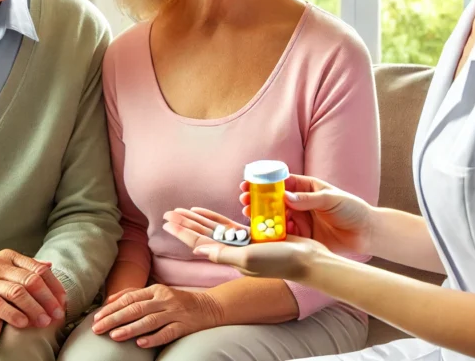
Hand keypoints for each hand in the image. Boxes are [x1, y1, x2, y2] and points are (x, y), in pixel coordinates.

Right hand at [0, 249, 66, 342]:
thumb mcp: (5, 278)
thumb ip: (26, 271)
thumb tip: (50, 266)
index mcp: (8, 258)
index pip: (38, 269)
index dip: (53, 287)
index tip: (63, 303)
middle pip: (30, 280)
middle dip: (47, 299)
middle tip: (57, 315)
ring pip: (16, 292)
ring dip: (33, 309)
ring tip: (43, 322)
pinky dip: (12, 314)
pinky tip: (22, 323)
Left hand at [90, 284, 223, 347]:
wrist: (209, 307)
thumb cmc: (178, 301)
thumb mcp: (157, 293)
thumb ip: (135, 294)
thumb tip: (109, 300)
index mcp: (156, 290)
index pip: (129, 298)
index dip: (111, 307)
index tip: (96, 317)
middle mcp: (164, 299)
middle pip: (136, 309)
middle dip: (114, 318)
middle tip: (97, 328)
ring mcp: (175, 313)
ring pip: (149, 320)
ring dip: (130, 328)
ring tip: (114, 336)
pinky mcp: (184, 326)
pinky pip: (167, 332)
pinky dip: (153, 338)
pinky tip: (141, 344)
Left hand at [162, 207, 329, 280]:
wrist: (308, 262)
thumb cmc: (281, 262)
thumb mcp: (249, 259)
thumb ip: (224, 253)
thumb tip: (198, 248)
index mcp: (230, 258)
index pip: (200, 243)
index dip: (182, 232)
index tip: (166, 222)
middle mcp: (233, 252)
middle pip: (203, 234)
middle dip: (185, 224)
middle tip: (167, 213)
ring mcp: (243, 244)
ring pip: (214, 229)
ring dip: (198, 220)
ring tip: (182, 211)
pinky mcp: (255, 237)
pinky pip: (230, 226)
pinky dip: (217, 219)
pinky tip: (206, 213)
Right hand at [241, 174, 371, 254]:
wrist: (366, 233)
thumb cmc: (353, 209)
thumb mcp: (332, 199)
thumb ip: (309, 199)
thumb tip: (287, 197)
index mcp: (306, 187)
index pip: (281, 182)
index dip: (264, 182)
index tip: (248, 183)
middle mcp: (300, 203)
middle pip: (273, 200)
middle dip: (257, 200)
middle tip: (243, 201)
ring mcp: (300, 220)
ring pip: (275, 217)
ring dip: (261, 217)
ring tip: (248, 216)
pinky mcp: (302, 236)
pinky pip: (283, 234)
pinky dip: (273, 234)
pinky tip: (265, 233)